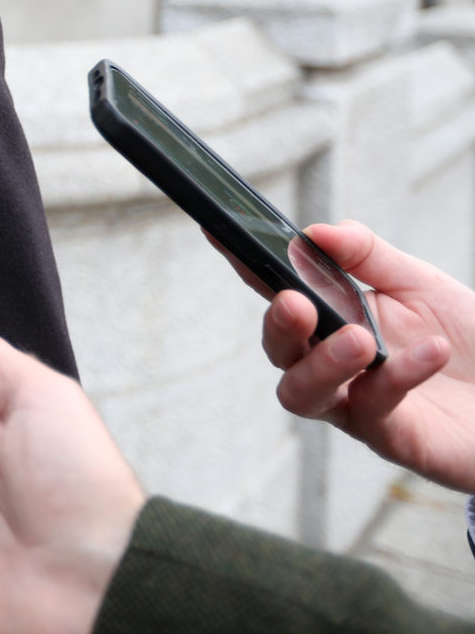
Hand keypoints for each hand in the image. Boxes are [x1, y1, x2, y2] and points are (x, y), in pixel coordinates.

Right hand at [258, 221, 474, 492]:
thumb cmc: (469, 342)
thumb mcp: (420, 284)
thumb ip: (369, 256)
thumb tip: (316, 231)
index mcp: (332, 320)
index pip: (276, 289)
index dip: (244, 263)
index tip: (220, 233)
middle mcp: (334, 365)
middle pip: (278, 351)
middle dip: (277, 326)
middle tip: (295, 304)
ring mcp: (356, 404)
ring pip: (302, 394)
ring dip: (320, 365)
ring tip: (358, 340)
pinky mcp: (392, 438)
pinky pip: (376, 409)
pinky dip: (399, 376)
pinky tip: (430, 351)